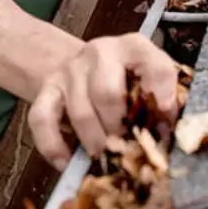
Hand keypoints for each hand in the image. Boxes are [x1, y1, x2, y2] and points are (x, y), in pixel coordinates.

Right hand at [28, 33, 179, 170]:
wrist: (84, 63)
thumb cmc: (125, 78)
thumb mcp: (148, 78)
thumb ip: (160, 100)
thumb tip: (165, 132)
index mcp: (134, 47)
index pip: (152, 64)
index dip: (161, 93)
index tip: (164, 117)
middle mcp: (100, 53)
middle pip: (108, 92)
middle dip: (119, 126)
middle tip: (127, 147)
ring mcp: (71, 70)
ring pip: (79, 111)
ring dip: (93, 141)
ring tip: (104, 155)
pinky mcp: (47, 89)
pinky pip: (42, 119)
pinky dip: (53, 144)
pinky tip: (66, 161)